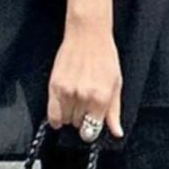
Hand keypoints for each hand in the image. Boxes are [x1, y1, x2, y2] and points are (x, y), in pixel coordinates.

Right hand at [47, 18, 122, 139]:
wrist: (88, 35)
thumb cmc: (104, 56)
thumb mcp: (116, 85)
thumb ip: (114, 112)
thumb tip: (116, 132)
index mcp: (101, 97)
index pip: (92, 131)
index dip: (92, 130)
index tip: (91, 125)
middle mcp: (83, 97)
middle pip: (78, 125)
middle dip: (82, 119)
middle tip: (86, 105)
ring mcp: (67, 92)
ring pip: (66, 120)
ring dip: (70, 115)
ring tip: (75, 102)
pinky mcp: (54, 86)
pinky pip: (51, 114)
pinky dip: (56, 117)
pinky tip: (61, 112)